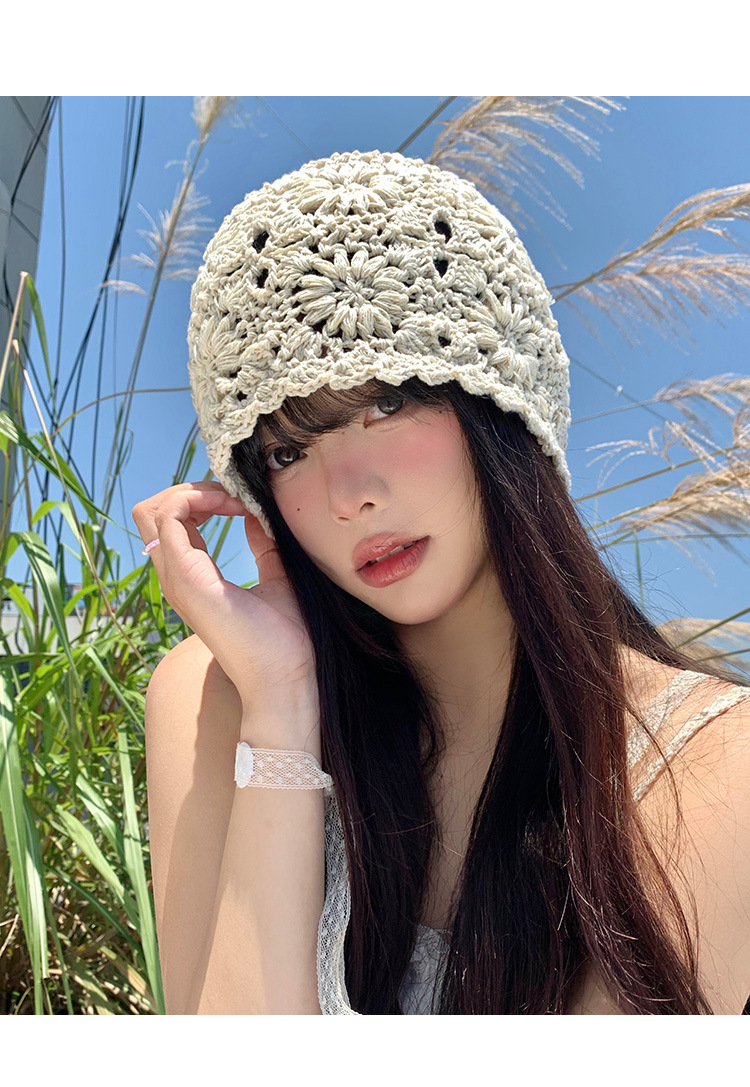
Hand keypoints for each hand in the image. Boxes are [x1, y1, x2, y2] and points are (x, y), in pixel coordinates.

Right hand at [133, 482, 317, 714]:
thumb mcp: (277, 575)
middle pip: (151, 512)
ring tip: (234, 499)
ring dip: (195, 491)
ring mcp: (177, 578)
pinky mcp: (187, 578)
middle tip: (235, 495)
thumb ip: (264, 544)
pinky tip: (235, 506)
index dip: (203, 498)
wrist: (288, 677)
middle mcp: (176, 577)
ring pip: (153, 510)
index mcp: (193, 578)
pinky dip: (198, 498)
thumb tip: (259, 514)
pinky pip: (170, 516)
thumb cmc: (287, 639)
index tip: (244, 501)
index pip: (172, 522)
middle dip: (192, 490)